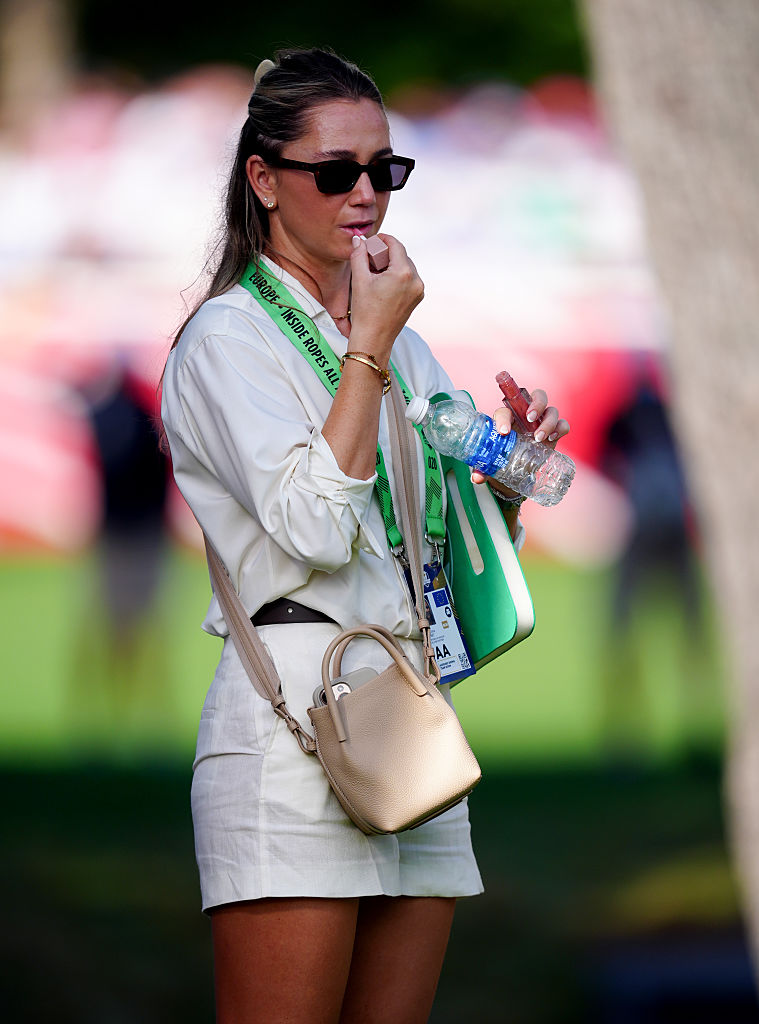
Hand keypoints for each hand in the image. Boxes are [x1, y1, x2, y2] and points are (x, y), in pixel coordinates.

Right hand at [348, 234, 423, 365]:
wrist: (373, 339)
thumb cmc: (365, 312)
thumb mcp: (359, 280)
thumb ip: (359, 255)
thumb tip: (359, 239)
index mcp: (403, 273)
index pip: (396, 245)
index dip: (383, 239)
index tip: (373, 241)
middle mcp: (416, 280)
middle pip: (402, 255)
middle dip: (386, 253)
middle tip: (370, 257)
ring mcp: (419, 291)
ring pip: (406, 267)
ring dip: (392, 265)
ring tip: (375, 272)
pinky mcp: (417, 299)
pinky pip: (409, 279)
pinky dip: (397, 276)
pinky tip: (383, 283)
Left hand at [471, 388, 570, 485]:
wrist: (518, 468)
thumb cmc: (502, 457)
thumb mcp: (492, 462)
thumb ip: (484, 468)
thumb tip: (477, 478)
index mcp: (508, 418)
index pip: (505, 411)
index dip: (503, 418)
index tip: (503, 432)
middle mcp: (527, 415)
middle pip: (537, 396)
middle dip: (536, 404)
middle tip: (530, 418)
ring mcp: (542, 422)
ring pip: (551, 410)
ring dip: (547, 422)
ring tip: (539, 437)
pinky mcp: (554, 433)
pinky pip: (563, 424)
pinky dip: (561, 428)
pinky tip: (554, 437)